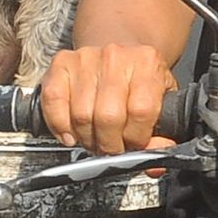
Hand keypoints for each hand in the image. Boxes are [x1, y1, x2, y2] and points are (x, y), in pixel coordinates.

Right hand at [41, 43, 176, 155]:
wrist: (121, 56)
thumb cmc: (140, 82)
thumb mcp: (163, 103)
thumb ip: (164, 133)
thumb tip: (156, 161)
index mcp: (147, 64)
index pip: (140, 111)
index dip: (136, 138)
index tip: (134, 145)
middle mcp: (116, 57)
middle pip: (108, 116)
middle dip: (109, 144)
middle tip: (112, 148)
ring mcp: (86, 58)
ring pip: (81, 114)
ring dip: (86, 138)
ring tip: (95, 139)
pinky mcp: (62, 62)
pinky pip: (53, 101)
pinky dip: (59, 125)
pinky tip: (71, 132)